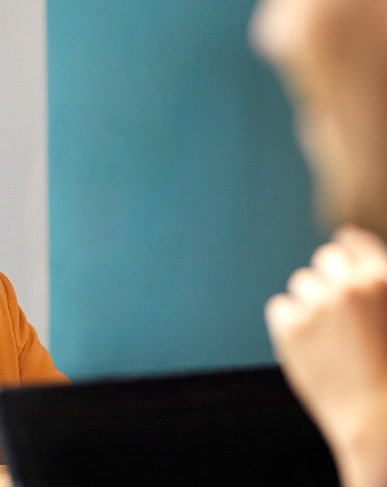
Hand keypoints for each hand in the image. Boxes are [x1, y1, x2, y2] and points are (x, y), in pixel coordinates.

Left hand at [266, 225, 386, 486]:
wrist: (380, 420)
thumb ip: (377, 282)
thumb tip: (346, 237)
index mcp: (386, 277)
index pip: (352, 240)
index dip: (347, 252)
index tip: (343, 263)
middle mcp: (353, 285)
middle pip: (325, 259)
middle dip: (330, 278)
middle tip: (339, 310)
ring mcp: (319, 305)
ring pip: (302, 283)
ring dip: (312, 302)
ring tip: (332, 337)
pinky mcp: (290, 327)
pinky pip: (281, 307)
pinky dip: (291, 322)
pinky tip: (311, 345)